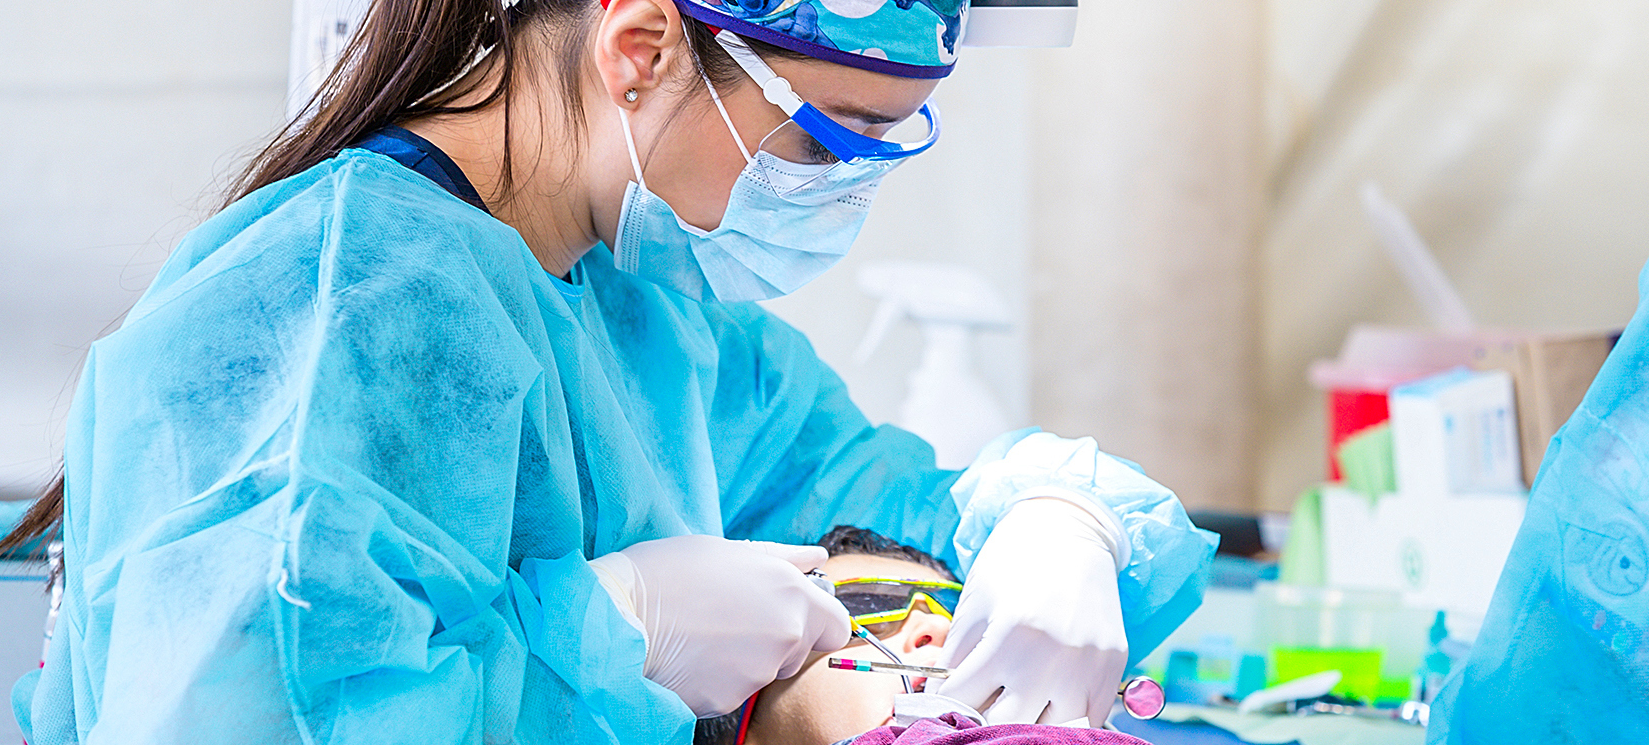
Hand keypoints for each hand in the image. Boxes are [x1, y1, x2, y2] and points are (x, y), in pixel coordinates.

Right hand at [590, 535, 850, 716]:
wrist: (619, 615)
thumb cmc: (670, 573)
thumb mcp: (728, 550)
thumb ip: (783, 557)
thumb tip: (817, 557)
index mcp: (791, 595)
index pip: (836, 626)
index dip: (817, 621)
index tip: (794, 616)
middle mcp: (784, 636)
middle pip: (800, 650)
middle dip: (778, 639)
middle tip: (733, 618)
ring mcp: (758, 672)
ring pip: (765, 670)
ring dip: (745, 657)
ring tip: (703, 632)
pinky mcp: (729, 700)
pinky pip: (734, 689)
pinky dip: (718, 677)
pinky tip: (691, 656)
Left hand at [935, 498, 1128, 724]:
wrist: (1069, 532)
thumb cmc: (1012, 565)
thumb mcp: (974, 605)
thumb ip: (956, 657)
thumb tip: (937, 700)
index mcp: (1009, 636)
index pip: (962, 699)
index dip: (944, 701)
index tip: (942, 699)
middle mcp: (1051, 658)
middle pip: (1006, 724)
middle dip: (983, 717)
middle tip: (978, 700)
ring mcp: (1087, 667)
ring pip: (1050, 729)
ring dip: (1027, 721)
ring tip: (1014, 699)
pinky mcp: (1112, 668)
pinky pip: (1089, 719)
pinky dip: (1064, 717)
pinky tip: (1046, 698)